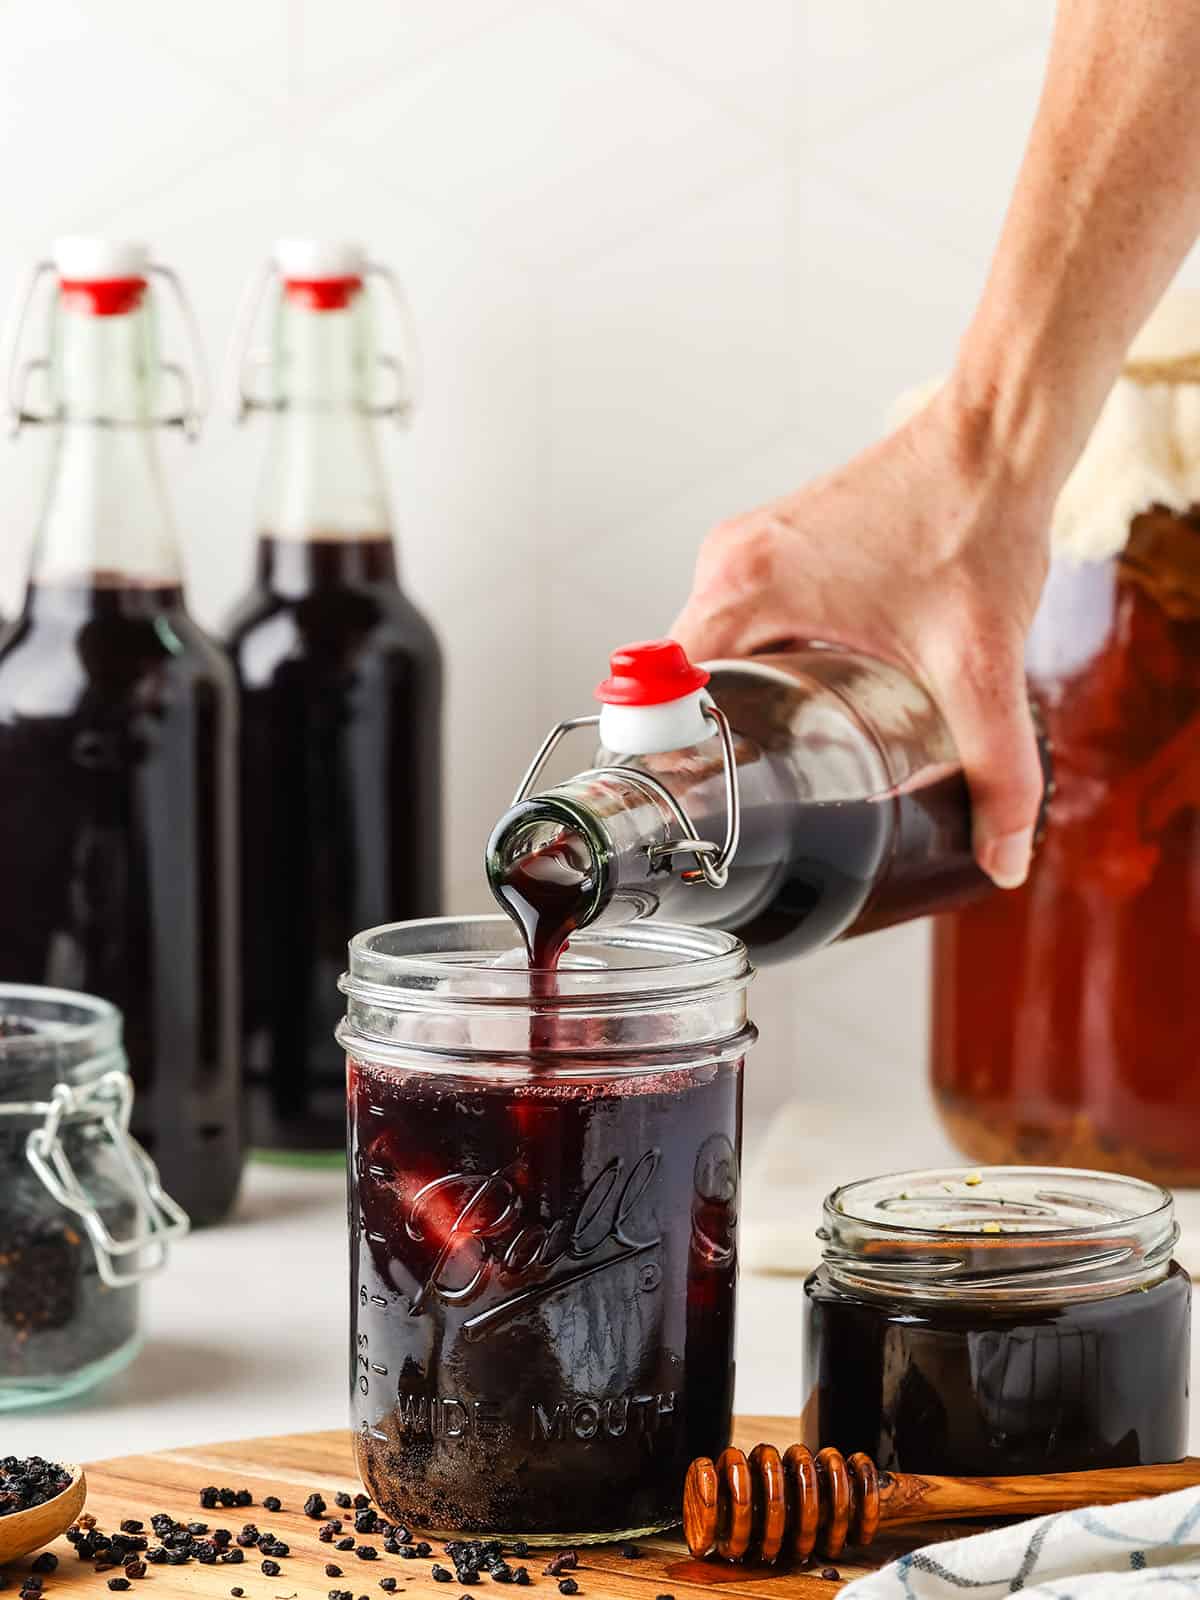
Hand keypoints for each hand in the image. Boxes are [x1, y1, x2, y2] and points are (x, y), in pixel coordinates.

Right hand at [670, 386, 1056, 887]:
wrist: (996, 438)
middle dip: (711, 738)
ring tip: (779, 756)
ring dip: (735, 698)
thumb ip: (999, 772)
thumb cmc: (977, 525)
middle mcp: (729, 561)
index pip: (657, 693)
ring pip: (709, 648)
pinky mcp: (771, 540)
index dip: (668, 756)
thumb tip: (1003, 858)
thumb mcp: (981, 667)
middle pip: (680, 678)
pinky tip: (803, 696)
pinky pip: (736, 617)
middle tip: (755, 799)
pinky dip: (757, 659)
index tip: (693, 807)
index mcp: (746, 588)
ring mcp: (746, 545)